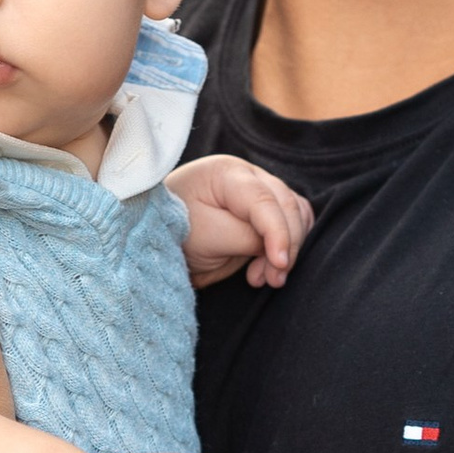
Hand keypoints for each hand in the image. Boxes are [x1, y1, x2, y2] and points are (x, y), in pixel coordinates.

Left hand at [172, 154, 313, 290]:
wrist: (158, 241)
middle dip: (287, 245)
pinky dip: (289, 245)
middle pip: (286, 206)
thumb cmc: (174, 232)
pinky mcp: (264, 211)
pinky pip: (293, 222)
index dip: (278, 233)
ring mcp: (259, 190)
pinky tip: (268, 267)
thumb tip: (276, 249)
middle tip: (272, 280)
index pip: (264, 200)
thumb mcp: (206, 237)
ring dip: (289, 248)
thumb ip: (245, 238)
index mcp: (227, 173)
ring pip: (295, 215)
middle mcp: (248, 176)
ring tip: (264, 278)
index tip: (280, 264)